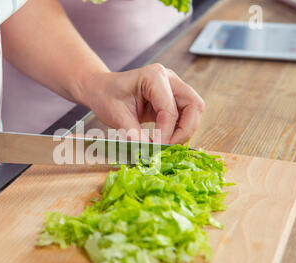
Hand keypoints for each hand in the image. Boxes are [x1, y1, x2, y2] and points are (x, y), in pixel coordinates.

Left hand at [78, 64, 204, 143]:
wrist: (101, 89)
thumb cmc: (106, 96)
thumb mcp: (116, 116)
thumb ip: (134, 135)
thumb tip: (149, 153)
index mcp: (153, 77)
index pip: (169, 109)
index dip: (166, 133)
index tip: (156, 149)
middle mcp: (169, 79)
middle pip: (194, 105)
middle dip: (185, 130)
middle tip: (169, 148)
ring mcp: (173, 87)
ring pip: (194, 110)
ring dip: (185, 130)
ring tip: (167, 145)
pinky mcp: (173, 98)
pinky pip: (185, 115)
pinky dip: (179, 129)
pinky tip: (166, 140)